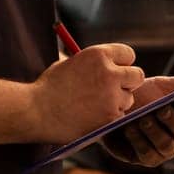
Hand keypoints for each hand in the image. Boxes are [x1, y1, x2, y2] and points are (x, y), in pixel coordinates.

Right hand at [29, 43, 144, 142]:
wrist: (36, 111)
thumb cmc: (48, 87)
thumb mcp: (68, 63)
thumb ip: (90, 62)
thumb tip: (106, 63)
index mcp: (98, 54)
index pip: (128, 54)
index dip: (122, 64)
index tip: (115, 71)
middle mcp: (109, 73)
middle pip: (137, 75)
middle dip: (127, 83)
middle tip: (114, 90)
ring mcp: (112, 96)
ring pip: (129, 99)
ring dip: (118, 103)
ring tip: (95, 106)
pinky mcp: (111, 117)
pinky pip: (121, 116)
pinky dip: (110, 118)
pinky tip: (93, 118)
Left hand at [101, 64, 173, 168]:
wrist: (115, 112)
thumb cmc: (143, 99)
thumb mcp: (162, 87)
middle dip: (172, 119)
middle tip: (161, 109)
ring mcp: (166, 149)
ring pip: (165, 144)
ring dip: (154, 131)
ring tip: (142, 119)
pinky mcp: (149, 159)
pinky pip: (148, 154)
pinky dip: (138, 141)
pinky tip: (129, 129)